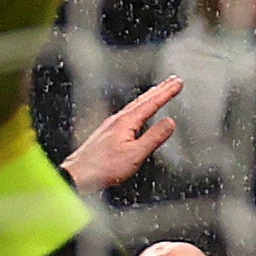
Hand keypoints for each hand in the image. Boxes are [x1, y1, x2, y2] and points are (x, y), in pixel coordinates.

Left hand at [64, 76, 183, 191]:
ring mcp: (110, 125)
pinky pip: (127, 114)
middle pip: (142, 100)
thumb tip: (170, 122)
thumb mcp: (135, 154)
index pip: (151, 103)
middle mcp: (116, 120)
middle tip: (173, 80)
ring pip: (133, 106)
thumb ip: (154, 137)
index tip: (178, 82)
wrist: (77, 175)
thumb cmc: (102, 168)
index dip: (166, 92)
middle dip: (159, 89)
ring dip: (148, 97)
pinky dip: (137, 108)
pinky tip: (136, 113)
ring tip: (158, 90)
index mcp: (125, 122)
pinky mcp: (106, 133)